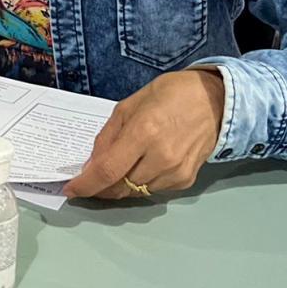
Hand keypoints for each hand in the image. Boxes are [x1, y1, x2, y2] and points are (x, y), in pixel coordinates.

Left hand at [63, 68, 224, 199]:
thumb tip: (90, 166)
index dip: (86, 184)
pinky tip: (141, 166)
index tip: (70, 190)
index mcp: (143, 132)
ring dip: (119, 186)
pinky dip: (139, 184)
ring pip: (135, 193)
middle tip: (89, 180)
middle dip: (99, 188)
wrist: (215, 101)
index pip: (107, 171)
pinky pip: (153, 190)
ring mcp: (176, 172)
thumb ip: (107, 137)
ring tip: (116, 168)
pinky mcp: (186, 180)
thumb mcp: (128, 106)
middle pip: (119, 188)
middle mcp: (161, 157)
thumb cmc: (169, 95)